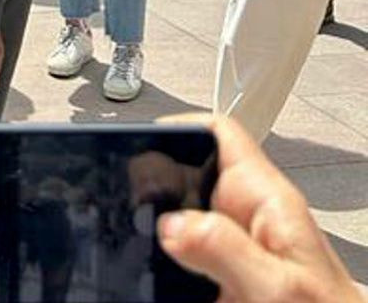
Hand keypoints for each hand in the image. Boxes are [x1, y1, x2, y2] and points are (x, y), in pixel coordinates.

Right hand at [157, 116, 357, 302]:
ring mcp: (236, 249)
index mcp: (268, 202)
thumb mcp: (278, 289)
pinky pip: (183, 256)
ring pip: (180, 220)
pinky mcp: (227, 278)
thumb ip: (225, 249)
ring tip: (151, 259)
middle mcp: (249, 218)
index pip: (220, 134)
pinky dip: (165, 266)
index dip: (178, 128)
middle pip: (188, 176)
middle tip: (137, 218)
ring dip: (158, 235)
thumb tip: (169, 221)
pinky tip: (163, 284)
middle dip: (156, 192)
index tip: (142, 146)